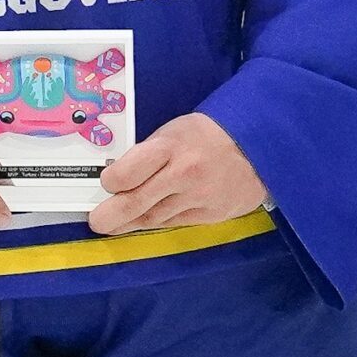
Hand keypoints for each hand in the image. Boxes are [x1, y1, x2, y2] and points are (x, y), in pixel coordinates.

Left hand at [87, 112, 266, 236]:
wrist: (260, 147)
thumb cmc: (209, 134)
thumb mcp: (176, 131)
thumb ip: (150, 154)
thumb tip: (120, 177)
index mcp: (172, 145)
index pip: (130, 170)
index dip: (112, 180)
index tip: (107, 182)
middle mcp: (184, 173)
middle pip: (138, 201)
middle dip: (112, 215)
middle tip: (97, 221)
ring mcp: (198, 197)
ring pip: (155, 218)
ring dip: (130, 224)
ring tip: (113, 226)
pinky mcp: (211, 214)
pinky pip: (175, 222)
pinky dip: (157, 223)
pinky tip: (144, 222)